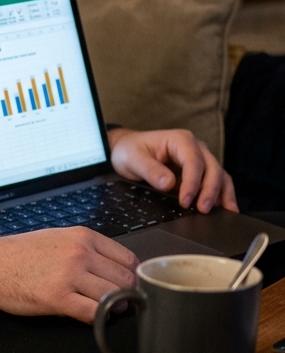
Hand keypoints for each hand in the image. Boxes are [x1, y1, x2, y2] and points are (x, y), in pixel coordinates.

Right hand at [0, 228, 137, 322]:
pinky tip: (92, 317)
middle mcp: (80, 253)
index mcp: (82, 236)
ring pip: (115, 297)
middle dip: (127, 294)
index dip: (131, 276)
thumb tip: (115, 269)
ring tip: (105, 310)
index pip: (127, 259)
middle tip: (119, 302)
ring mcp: (69, 275)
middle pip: (126, 279)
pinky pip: (94, 313)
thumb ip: (87, 250)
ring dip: (115, 308)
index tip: (126, 286)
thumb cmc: (19, 253)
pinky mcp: (58, 298)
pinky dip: (99, 319)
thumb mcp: (57, 238)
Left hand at [108, 128, 237, 212]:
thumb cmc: (130, 150)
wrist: (127, 148)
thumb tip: (168, 184)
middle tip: (203, 210)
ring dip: (222, 194)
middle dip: (210, 190)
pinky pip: (216, 182)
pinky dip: (222, 195)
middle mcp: (195, 147)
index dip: (192, 182)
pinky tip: (226, 209)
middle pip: (212, 168)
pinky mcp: (199, 172)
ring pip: (219, 175)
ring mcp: (199, 159)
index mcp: (179, 140)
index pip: (193, 161)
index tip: (185, 200)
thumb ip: (150, 170)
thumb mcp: (133, 159)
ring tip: (225, 212)